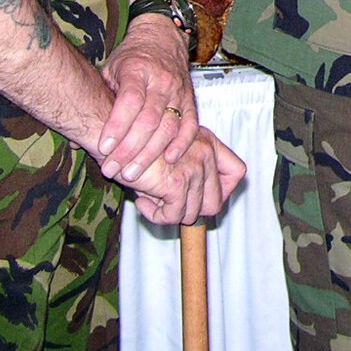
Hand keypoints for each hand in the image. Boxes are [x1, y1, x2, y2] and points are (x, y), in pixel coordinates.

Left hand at [97, 15, 201, 183]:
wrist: (164, 37)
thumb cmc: (132, 57)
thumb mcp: (110, 70)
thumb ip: (98, 100)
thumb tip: (75, 136)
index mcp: (137, 70)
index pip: (129, 101)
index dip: (117, 127)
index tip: (103, 148)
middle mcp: (161, 81)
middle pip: (148, 120)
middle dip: (129, 149)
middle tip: (112, 169)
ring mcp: (179, 92)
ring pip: (168, 127)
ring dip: (150, 154)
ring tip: (131, 174)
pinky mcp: (191, 101)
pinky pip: (190, 127)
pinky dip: (181, 145)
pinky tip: (168, 160)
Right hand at [126, 126, 247, 226]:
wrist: (112, 135)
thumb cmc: (134, 142)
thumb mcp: (168, 153)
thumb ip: (187, 172)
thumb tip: (193, 208)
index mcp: (207, 142)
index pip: (237, 172)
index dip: (224, 191)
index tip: (199, 197)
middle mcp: (205, 152)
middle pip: (215, 202)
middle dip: (191, 211)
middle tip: (167, 205)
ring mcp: (194, 166)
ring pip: (193, 214)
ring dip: (170, 214)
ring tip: (150, 200)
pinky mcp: (177, 181)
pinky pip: (174, 216)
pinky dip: (157, 216)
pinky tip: (141, 201)